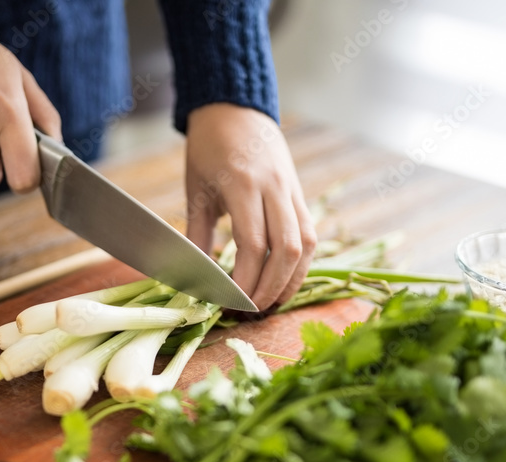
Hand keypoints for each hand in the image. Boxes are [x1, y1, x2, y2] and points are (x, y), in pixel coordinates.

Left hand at [184, 104, 316, 310]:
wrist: (235, 106)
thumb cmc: (208, 147)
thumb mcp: (196, 189)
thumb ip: (197, 235)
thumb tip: (194, 279)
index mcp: (243, 183)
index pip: (253, 244)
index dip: (244, 280)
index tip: (228, 302)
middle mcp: (275, 187)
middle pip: (287, 249)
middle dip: (270, 288)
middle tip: (249, 310)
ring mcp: (292, 189)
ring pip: (307, 244)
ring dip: (291, 280)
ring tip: (270, 303)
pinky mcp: (301, 193)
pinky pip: (310, 234)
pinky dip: (300, 263)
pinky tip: (284, 280)